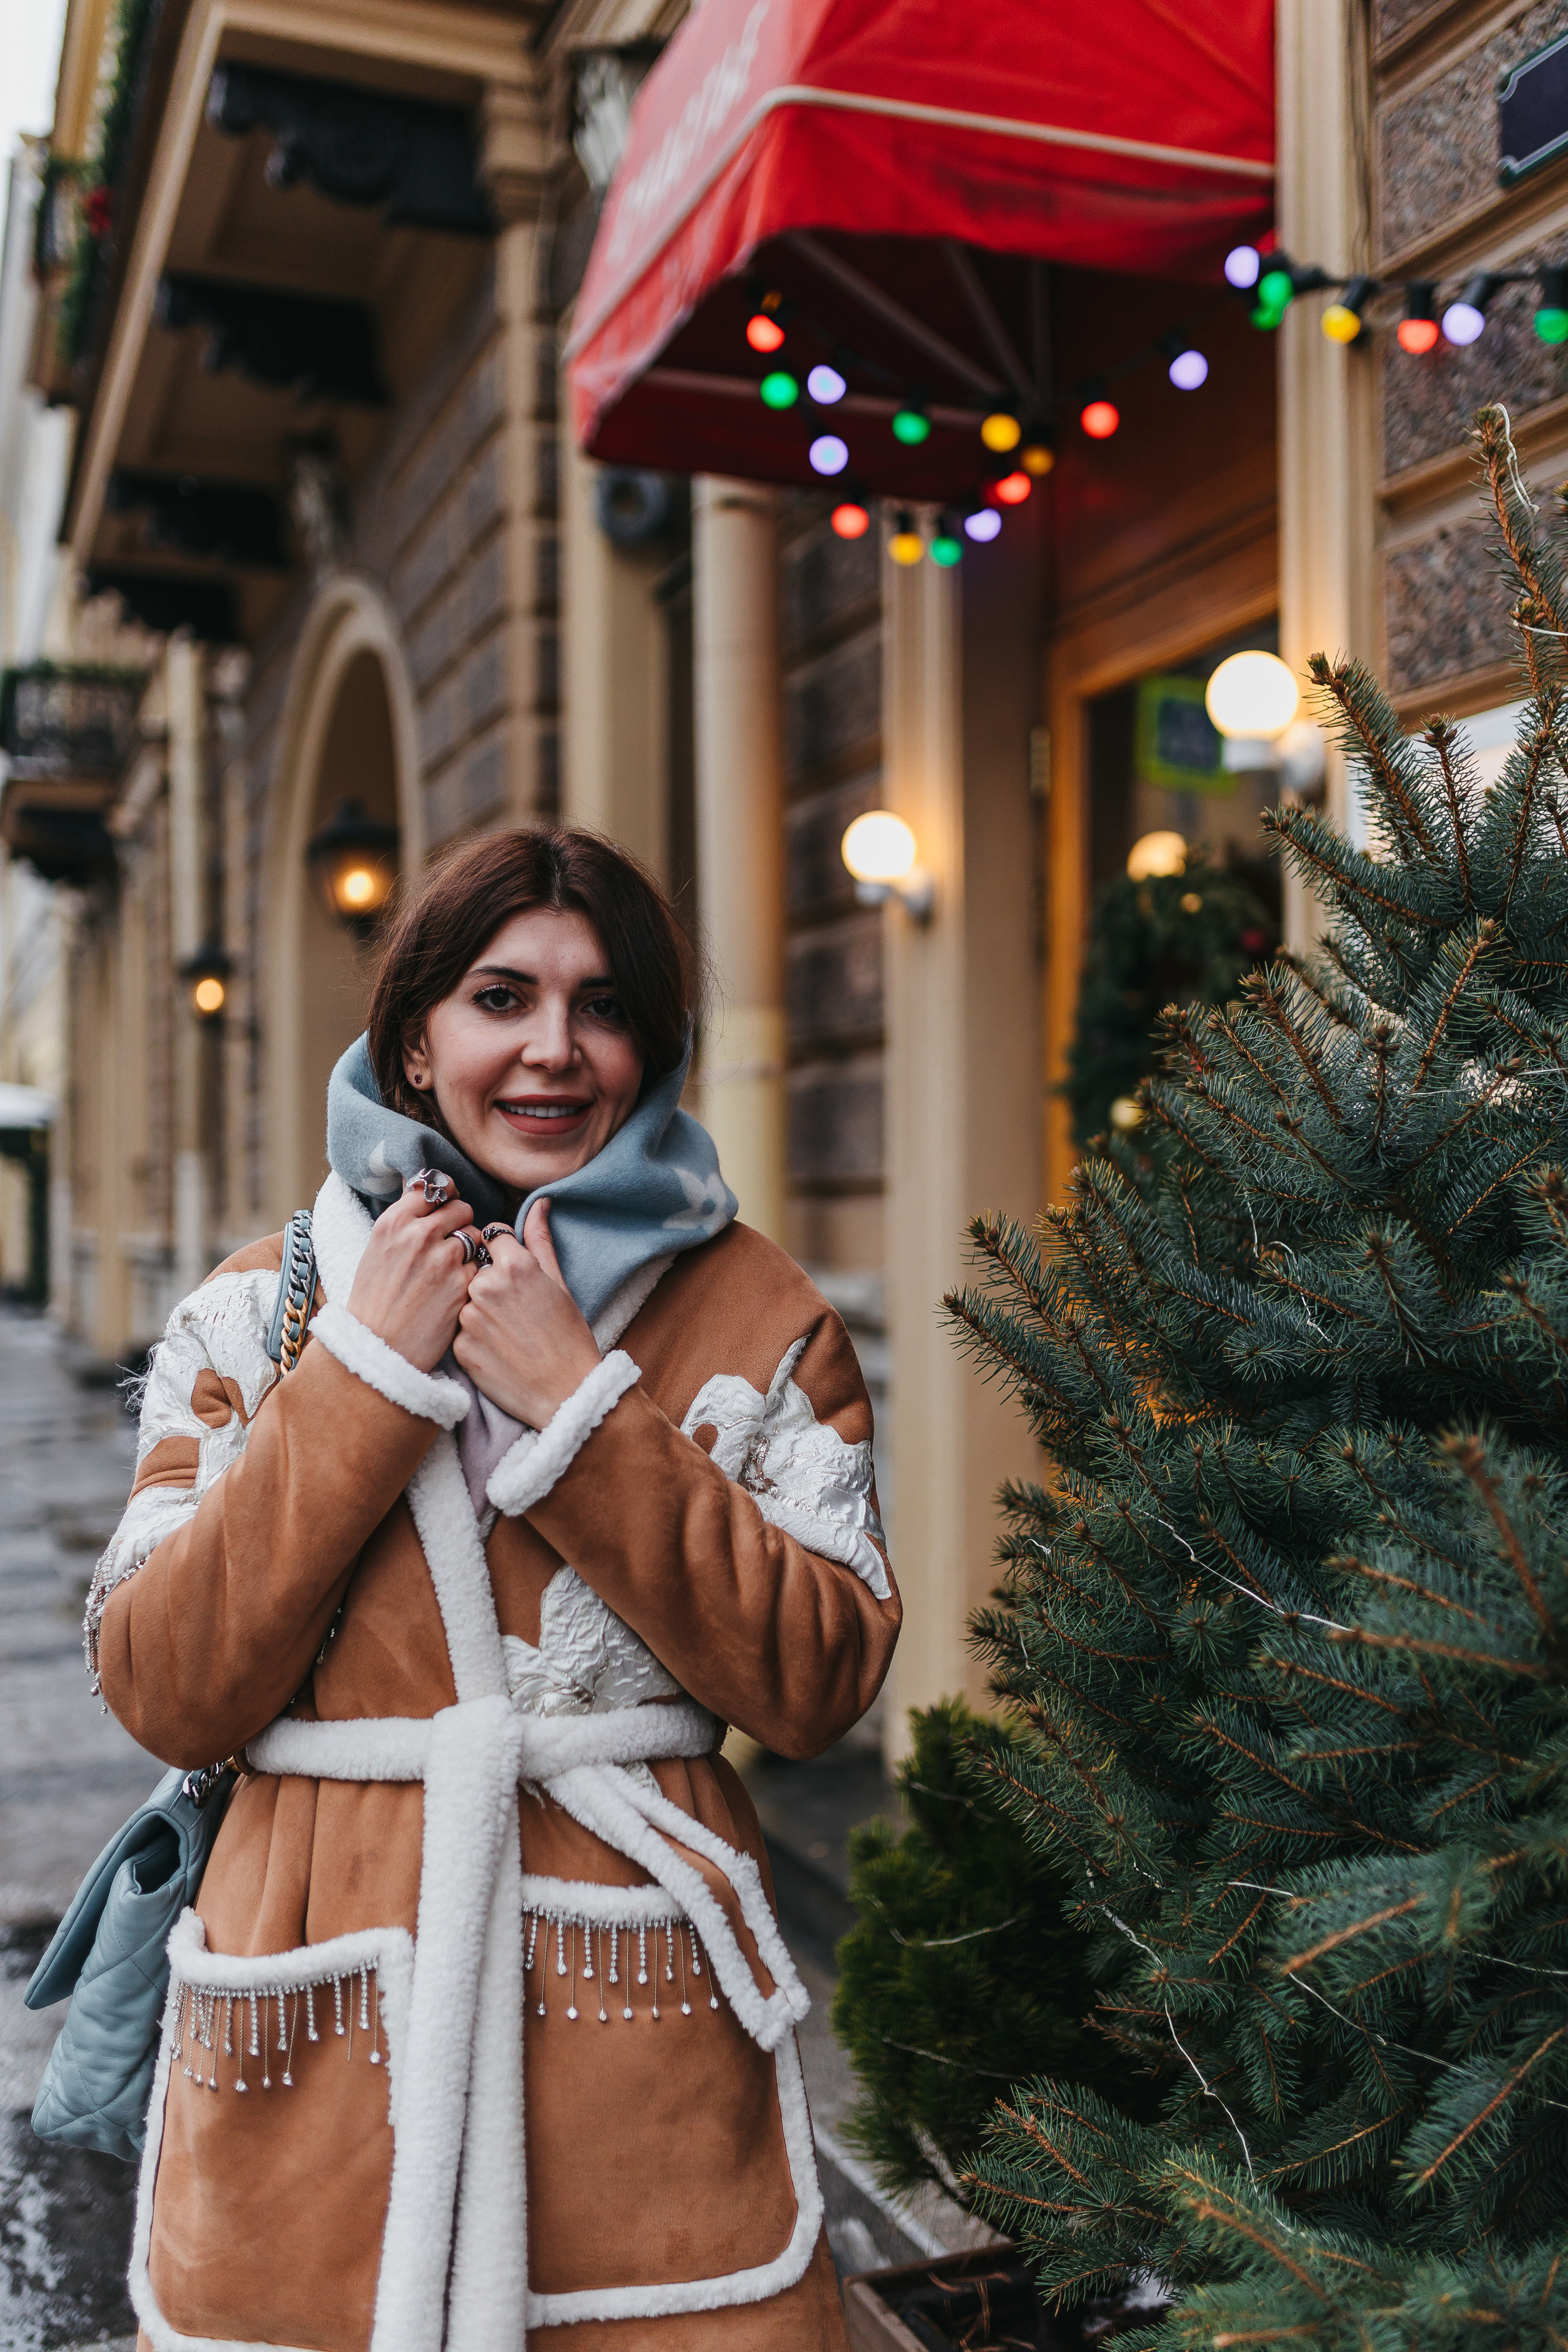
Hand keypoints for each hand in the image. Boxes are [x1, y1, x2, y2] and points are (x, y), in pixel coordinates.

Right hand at [345, 1176, 478, 1370]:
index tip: (445, 1206)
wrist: (379, 1347)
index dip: (443, 1198)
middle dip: (459, 1223)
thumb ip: (403, 1220)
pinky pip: (481, 1264)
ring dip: (470, 1248)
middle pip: (460, 1208)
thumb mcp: (377, 1249)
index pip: (433, 1189)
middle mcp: (419, 1235)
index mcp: (394, 1222)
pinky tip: (457, 1287)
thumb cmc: (375, 1300)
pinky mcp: (463, 1283)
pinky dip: (474, 1273)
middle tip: (449, 1242)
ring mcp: (443, 1258)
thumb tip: (424, 1190)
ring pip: (475, 1234)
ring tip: (450, 1268)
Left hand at [453, 1199, 600, 1427]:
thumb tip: (538, 1202)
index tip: (514, 1273)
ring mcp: (469, 1317)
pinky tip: (497, 1350)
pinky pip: (459, 1330)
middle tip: (515, 1311)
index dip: (503, 1253)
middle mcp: (487, 1286)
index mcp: (516, 1265)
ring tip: (508, 1333)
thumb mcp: (559, 1284)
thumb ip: (540, 1240)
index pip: (491, 1237)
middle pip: (476, 1268)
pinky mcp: (459, 1346)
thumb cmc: (569, 1337)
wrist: (565, 1393)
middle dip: (490, 1282)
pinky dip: (474, 1337)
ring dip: (480, 1310)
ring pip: (465, 1299)